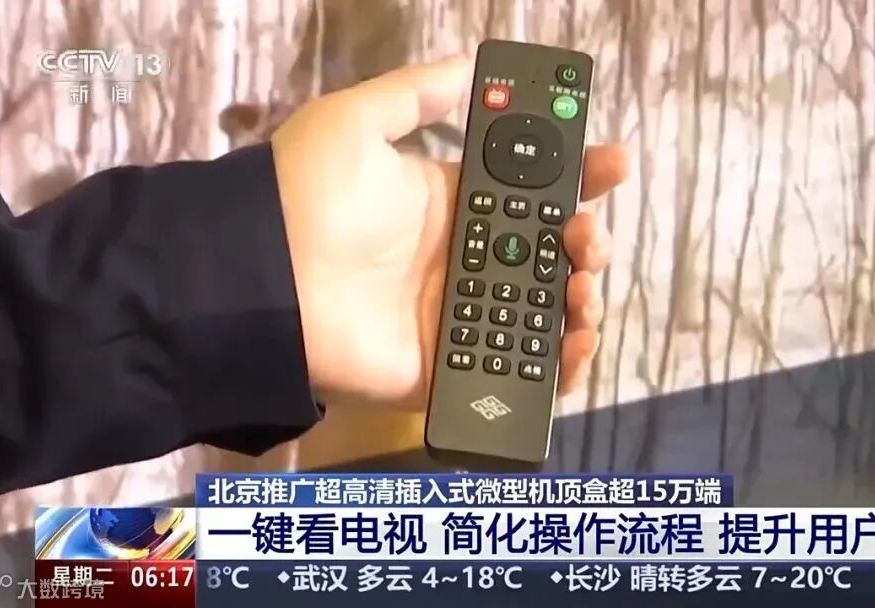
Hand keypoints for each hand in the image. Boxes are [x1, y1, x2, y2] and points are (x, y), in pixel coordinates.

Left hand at [271, 56, 626, 410]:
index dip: (576, 175)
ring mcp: (458, 316)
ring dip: (580, 297)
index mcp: (451, 206)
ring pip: (545, 311)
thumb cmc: (308, 195)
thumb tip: (471, 66)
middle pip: (548, 254)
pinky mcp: (450, 366)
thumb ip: (416, 93)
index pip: (530, 191)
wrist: (263, 281)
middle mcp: (462, 261)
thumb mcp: (356, 121)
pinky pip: (520, 374)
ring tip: (579, 284)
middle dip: (586, 239)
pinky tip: (573, 341)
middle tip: (585, 233)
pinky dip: (559, 365)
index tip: (611, 162)